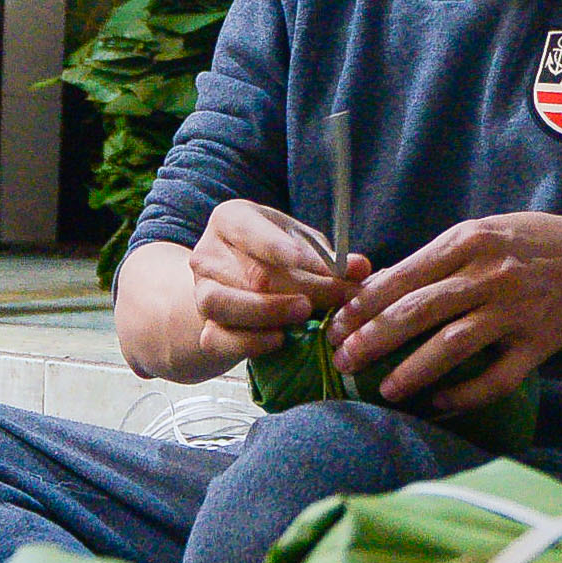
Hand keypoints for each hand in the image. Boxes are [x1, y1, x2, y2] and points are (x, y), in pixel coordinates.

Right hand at [187, 200, 370, 370]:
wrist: (234, 289)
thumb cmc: (273, 257)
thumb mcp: (300, 246)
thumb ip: (328, 257)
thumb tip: (360, 268)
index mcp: (231, 220)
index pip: (252, 231)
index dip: (284, 249)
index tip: (320, 265)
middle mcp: (209, 253)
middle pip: (253, 274)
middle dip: (303, 288)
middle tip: (339, 296)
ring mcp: (201, 291)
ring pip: (223, 304)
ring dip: (269, 311)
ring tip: (304, 314)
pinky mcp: (204, 328)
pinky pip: (219, 339)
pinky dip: (251, 342)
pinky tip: (280, 339)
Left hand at [329, 212, 561, 413]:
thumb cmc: (518, 246)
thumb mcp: (474, 236)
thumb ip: (427, 263)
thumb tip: (367, 292)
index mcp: (467, 242)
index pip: (404, 276)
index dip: (365, 305)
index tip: (336, 326)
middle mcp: (490, 275)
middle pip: (420, 310)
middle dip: (375, 339)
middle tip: (344, 361)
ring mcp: (516, 311)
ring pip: (455, 344)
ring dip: (415, 370)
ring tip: (386, 390)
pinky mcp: (538, 344)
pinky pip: (498, 378)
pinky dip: (466, 394)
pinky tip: (439, 403)